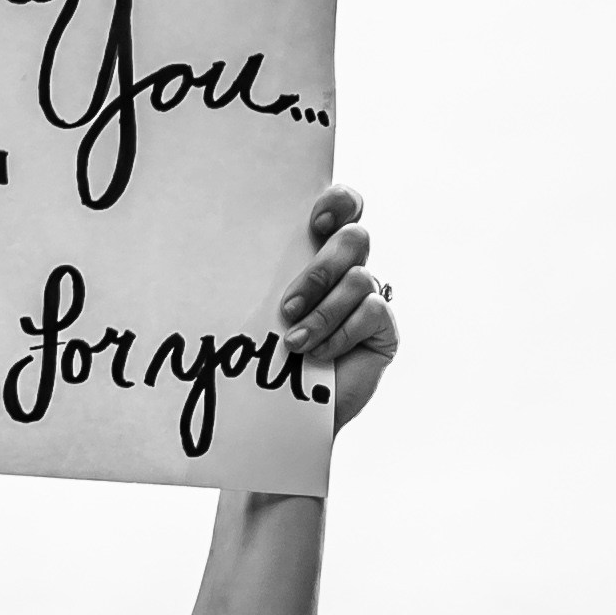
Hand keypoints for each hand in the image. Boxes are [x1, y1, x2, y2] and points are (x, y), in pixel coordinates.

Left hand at [270, 185, 395, 431]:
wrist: (286, 412)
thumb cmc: (268, 355)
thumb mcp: (262, 309)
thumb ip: (263, 277)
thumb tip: (230, 248)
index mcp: (320, 252)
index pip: (345, 205)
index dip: (339, 202)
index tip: (314, 224)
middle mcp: (350, 269)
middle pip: (356, 237)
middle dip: (321, 271)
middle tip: (288, 306)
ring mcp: (370, 298)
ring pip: (360, 278)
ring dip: (323, 312)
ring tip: (295, 343)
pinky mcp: (384, 329)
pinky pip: (373, 310)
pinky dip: (341, 333)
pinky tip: (319, 355)